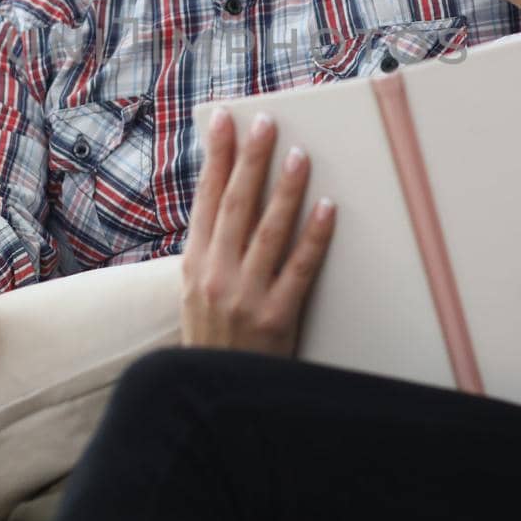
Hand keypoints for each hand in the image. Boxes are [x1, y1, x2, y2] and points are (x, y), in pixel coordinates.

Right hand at [180, 109, 335, 354]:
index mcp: (193, 265)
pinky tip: (327, 208)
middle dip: (250, 159)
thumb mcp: (195, 294)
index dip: (217, 156)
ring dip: (284, 189)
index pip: (206, 198)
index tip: (225, 120)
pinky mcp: (276, 319)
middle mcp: (214, 276)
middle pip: (235, 205)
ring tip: (299, 154)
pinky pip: (298, 269)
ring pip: (268, 231)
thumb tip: (232, 198)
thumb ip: (211, 250)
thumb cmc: (212, 342)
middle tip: (266, 123)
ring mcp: (244, 297)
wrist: (213, 400)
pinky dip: (314, 237)